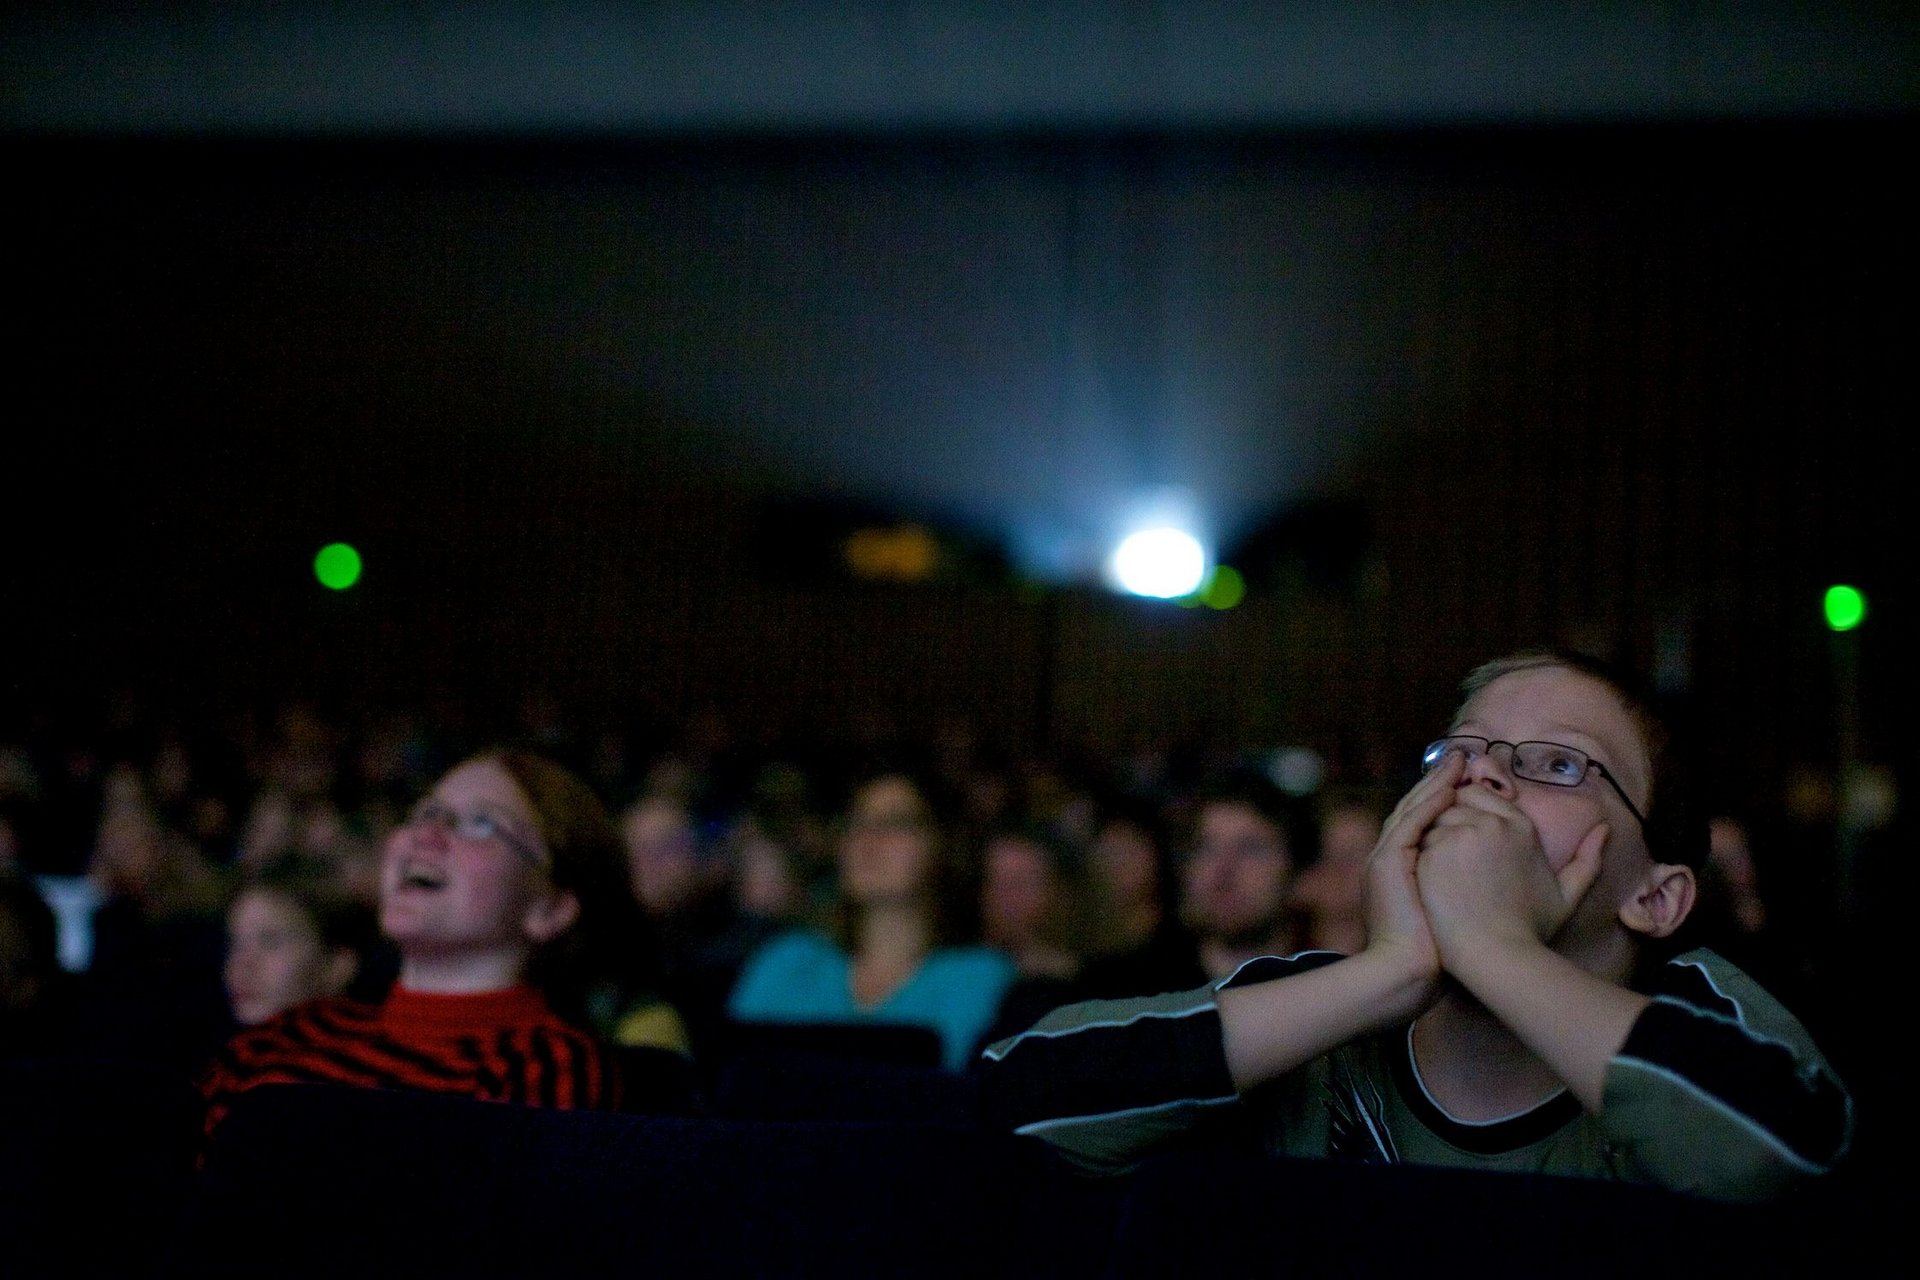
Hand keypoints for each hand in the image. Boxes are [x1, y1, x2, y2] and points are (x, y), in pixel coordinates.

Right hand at [1359, 752, 1459, 1006]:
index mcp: (1405, 870)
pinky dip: (1429, 802)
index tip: (1469, 780)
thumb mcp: (1451, 916)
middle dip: (1439, 781)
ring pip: (1413, 809)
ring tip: (1458, 761)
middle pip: (1417, 808)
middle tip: (1462, 757)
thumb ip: (1462, 892)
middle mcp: (1392, 858)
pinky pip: (1410, 822)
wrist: (1407, 975)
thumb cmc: (1437, 956)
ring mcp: (1386, 858)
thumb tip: (1493, 880)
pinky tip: (1449, 786)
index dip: (1444, 798)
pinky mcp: (1387, 862)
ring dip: (1435, 782)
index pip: (1424, 823)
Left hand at [1415, 785, 1607, 960]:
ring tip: (1444, 871)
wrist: (1498, 956)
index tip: (1467, 839)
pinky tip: (1432, 881)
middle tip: (1453, 856)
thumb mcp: (1567, 894)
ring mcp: (1460, 835)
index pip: (1481, 794)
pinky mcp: (1434, 852)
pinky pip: (1420, 840)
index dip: (1470, 814)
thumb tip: (1604, 827)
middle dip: (1451, 820)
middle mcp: (1491, 823)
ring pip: (1435, 819)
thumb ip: (1588, 859)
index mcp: (1521, 826)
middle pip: (1456, 802)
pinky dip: (1422, 854)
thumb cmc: (1530, 928)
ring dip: (1435, 836)